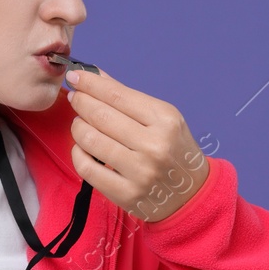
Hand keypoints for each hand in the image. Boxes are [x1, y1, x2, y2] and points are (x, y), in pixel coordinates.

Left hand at [65, 67, 210, 223]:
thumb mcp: (163, 118)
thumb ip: (128, 97)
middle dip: (81, 102)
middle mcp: (154, 145)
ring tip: (80, 123)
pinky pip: (87, 168)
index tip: (76, 76)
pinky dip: (78, 153)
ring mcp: (140, 172)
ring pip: (91, 140)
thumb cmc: (175, 151)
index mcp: (165, 120)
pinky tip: (82, 147)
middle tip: (75, 98)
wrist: (192, 194)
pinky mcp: (126, 194)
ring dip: (78, 127)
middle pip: (101, 116)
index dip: (91, 83)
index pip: (117, 95)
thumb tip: (95, 75)